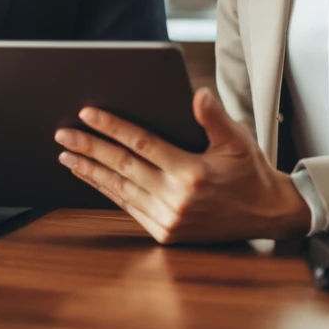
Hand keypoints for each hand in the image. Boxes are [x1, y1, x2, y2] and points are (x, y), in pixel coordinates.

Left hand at [54, 87, 309, 243]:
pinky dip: (107, 191)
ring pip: (120, 189)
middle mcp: (177, 198)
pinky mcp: (166, 233)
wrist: (265, 214)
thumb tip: (196, 94)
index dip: (112, 127)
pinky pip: (129, 207)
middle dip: (89, 148)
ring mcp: (169, 219)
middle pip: (123, 166)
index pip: (142, 143)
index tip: (87, 112)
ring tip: (67, 156)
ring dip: (91, 171)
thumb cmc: (248, 170)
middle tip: (62, 134)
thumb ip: (214, 117)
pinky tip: (91, 178)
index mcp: (192, 172)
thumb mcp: (237, 140)